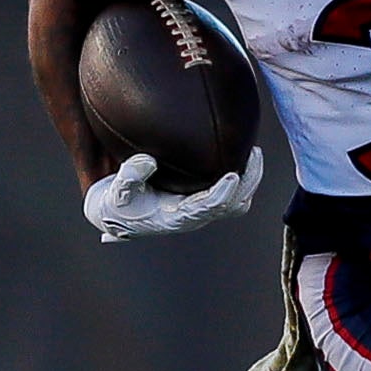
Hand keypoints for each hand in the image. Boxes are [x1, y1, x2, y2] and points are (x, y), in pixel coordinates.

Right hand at [83, 148, 263, 241]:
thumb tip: (148, 160)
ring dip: (249, 180)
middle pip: (234, 205)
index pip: (209, 208)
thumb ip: (130, 177)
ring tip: (253, 153)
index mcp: (177, 218)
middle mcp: (195, 216)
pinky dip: (241, 178)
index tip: (233, 174)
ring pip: (238, 201)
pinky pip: (232, 194)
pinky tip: (239, 155)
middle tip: (254, 153)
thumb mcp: (116, 191)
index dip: (223, 193)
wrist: (117, 214)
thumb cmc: (118, 203)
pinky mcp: (202, 200)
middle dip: (247, 181)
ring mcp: (201, 209)